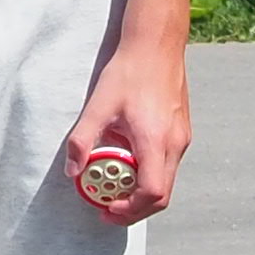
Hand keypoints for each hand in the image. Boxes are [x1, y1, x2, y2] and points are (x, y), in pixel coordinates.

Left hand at [62, 48, 191, 223]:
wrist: (157, 45)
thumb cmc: (130, 72)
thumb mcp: (97, 106)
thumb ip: (82, 141)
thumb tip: (72, 171)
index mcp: (155, 140)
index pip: (152, 192)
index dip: (130, 209)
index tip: (108, 207)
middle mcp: (175, 144)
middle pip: (162, 196)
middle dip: (135, 209)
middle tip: (109, 208)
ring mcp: (182, 139)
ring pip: (167, 181)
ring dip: (142, 192)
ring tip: (116, 184)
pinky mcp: (182, 132)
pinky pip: (168, 165)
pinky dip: (149, 174)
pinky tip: (129, 160)